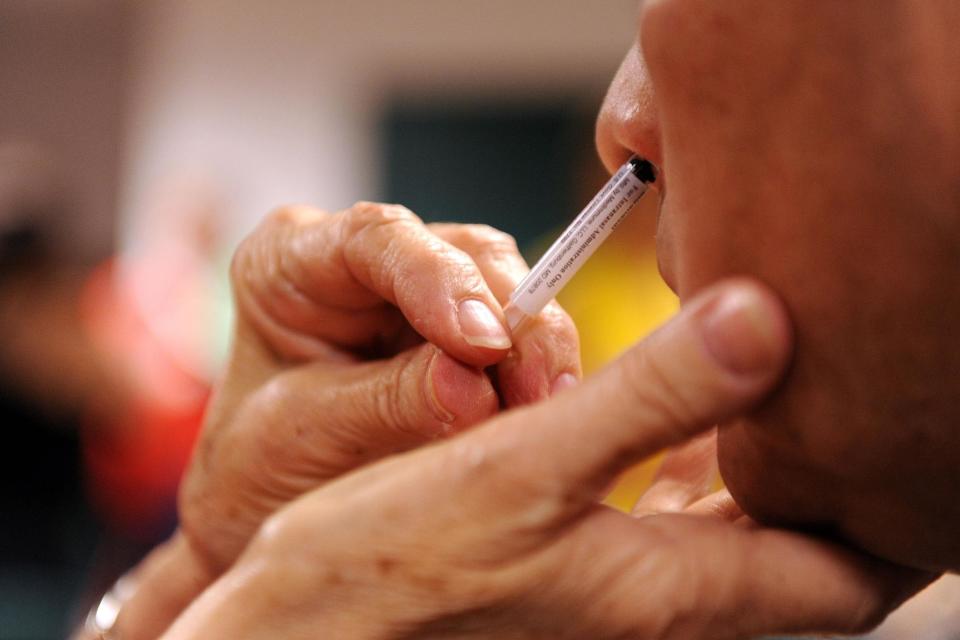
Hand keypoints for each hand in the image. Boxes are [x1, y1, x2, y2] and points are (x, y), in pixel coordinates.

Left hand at [111, 203, 579, 637]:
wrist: (270, 507)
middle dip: (510, 318)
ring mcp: (421, 291)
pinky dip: (537, 372)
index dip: (437, 278)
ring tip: (548, 406)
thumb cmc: (261, 463)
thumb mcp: (306, 435)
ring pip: (506, 288)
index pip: (373, 238)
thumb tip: (476, 388)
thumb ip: (387, 404)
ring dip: (536, 348)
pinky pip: (519, 335)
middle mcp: (364, 260)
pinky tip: (547, 410)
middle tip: (538, 389)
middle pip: (461, 253)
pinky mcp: (464, 332)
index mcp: (290, 259)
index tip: (482, 341)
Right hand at [166, 280, 926, 639]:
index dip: (899, 513)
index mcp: (672, 591)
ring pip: (733, 535)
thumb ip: (650, 396)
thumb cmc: (390, 566)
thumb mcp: (527, 465)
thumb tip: (766, 321)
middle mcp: (660, 606)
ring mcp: (617, 597)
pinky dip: (691, 470)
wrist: (305, 632)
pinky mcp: (572, 576)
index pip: (843, 572)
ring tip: (784, 385)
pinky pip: (664, 523)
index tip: (914, 434)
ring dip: (764, 467)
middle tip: (859, 392)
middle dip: (839, 479)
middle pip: (800, 553)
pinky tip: (678, 420)